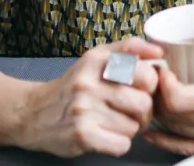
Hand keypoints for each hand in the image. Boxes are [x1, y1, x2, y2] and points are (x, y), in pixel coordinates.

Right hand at [20, 38, 161, 157]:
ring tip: (118, 121)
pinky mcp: (81, 135)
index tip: (144, 88)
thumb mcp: (97, 58)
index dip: (151, 83)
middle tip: (134, 110)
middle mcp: (90, 83)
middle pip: (144, 102)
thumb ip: (129, 49)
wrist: (34, 113)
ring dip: (131, 127)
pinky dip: (120, 143)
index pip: (145, 72)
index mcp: (98, 60)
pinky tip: (109, 135)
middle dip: (144, 110)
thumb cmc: (75, 85)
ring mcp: (84, 110)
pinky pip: (121, 144)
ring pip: (134, 125)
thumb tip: (159, 52)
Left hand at [145, 20, 193, 156]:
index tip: (161, 68)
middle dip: (156, 97)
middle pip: (173, 117)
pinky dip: (167, 140)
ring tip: (156, 94)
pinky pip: (188, 148)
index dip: (162, 86)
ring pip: (176, 133)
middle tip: (154, 77)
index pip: (180, 100)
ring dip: (160, 115)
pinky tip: (155, 130)